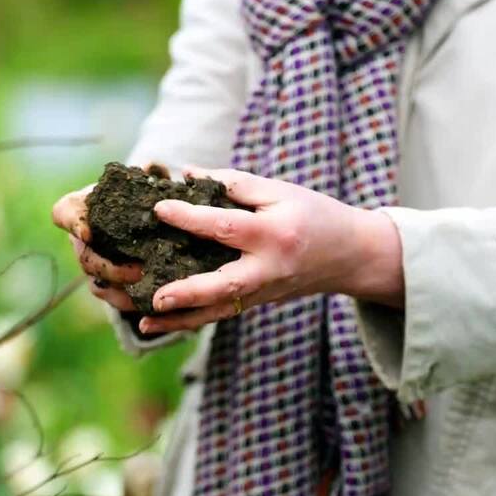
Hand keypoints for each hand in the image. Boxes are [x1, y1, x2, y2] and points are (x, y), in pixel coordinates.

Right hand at [50, 183, 142, 311]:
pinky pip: (111, 298)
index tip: (89, 231)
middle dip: (111, 267)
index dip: (73, 223)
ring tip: (146, 290)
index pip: (64, 213)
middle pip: (86, 258)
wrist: (143, 217)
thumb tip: (155, 167)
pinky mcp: (106, 283)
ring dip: (120, 290)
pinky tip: (149, 303)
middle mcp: (81, 239)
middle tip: (138, 270)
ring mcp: (91, 264)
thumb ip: (149, 173)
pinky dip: (128, 302)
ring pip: (97, 283)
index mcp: (81, 209)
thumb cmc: (137, 193)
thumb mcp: (143, 181)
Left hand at [139, 167, 402, 333]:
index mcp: (275, 234)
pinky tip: (161, 321)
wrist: (350, 254)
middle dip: (190, 293)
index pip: (228, 227)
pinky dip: (191, 319)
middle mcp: (269, 269)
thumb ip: (236, 183)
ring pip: (218, 311)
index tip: (159, 208)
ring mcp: (263, 292)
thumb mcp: (281, 191)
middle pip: (226, 286)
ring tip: (145, 321)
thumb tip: (189, 174)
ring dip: (181, 319)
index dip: (192, 217)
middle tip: (157, 296)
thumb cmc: (314, 214)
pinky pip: (221, 313)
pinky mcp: (258, 303)